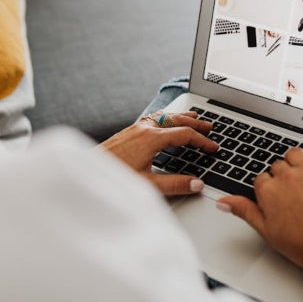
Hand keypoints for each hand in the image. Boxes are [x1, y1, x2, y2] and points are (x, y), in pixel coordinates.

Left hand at [100, 112, 216, 195]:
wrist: (88, 170)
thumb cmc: (115, 178)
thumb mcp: (148, 185)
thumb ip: (174, 184)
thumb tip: (196, 184)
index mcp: (152, 138)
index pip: (185, 135)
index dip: (202, 141)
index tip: (213, 147)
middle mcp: (144, 129)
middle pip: (176, 120)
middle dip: (195, 123)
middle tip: (210, 126)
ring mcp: (135, 128)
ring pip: (164, 117)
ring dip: (180, 117)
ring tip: (192, 117)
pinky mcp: (127, 132)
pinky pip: (153, 118)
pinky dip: (165, 117)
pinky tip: (164, 121)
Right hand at [217, 113, 302, 265]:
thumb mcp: (267, 232)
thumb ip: (244, 211)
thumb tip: (222, 202)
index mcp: (269, 191)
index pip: (262, 179)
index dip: (269, 192)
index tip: (278, 203)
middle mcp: (287, 177)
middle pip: (278, 167)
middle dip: (283, 179)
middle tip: (294, 198)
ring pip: (295, 154)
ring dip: (296, 162)